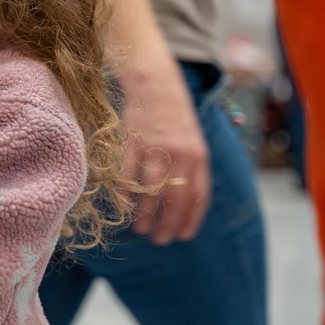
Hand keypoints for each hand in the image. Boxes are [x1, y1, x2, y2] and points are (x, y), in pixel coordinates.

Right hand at [120, 68, 210, 244]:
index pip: (199, 195)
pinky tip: (124, 205)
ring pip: (153, 190)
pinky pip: (130, 172)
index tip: (183, 236)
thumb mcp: (193, 140)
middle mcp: (181, 154)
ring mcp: (157, 147)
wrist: (156, 83)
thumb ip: (192, 166)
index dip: (191, 218)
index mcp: (199, 155)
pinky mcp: (135, 141)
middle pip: (176, 197)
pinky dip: (127, 192)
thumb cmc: (174, 115)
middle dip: (168, 223)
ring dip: (146, 214)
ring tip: (141, 229)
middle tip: (160, 241)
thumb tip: (186, 199)